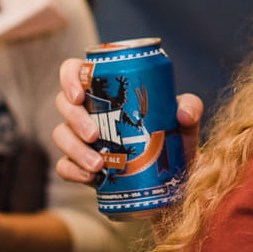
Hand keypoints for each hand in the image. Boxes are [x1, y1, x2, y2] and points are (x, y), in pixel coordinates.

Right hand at [52, 57, 203, 187]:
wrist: (174, 181)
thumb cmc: (175, 140)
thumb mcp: (186, 121)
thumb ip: (191, 108)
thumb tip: (182, 114)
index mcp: (106, 90)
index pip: (75, 71)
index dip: (69, 78)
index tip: (79, 94)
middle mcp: (89, 111)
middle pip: (63, 104)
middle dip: (74, 118)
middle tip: (95, 135)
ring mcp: (81, 139)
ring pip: (61, 135)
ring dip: (74, 149)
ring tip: (98, 164)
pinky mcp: (81, 166)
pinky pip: (64, 166)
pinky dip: (72, 171)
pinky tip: (90, 177)